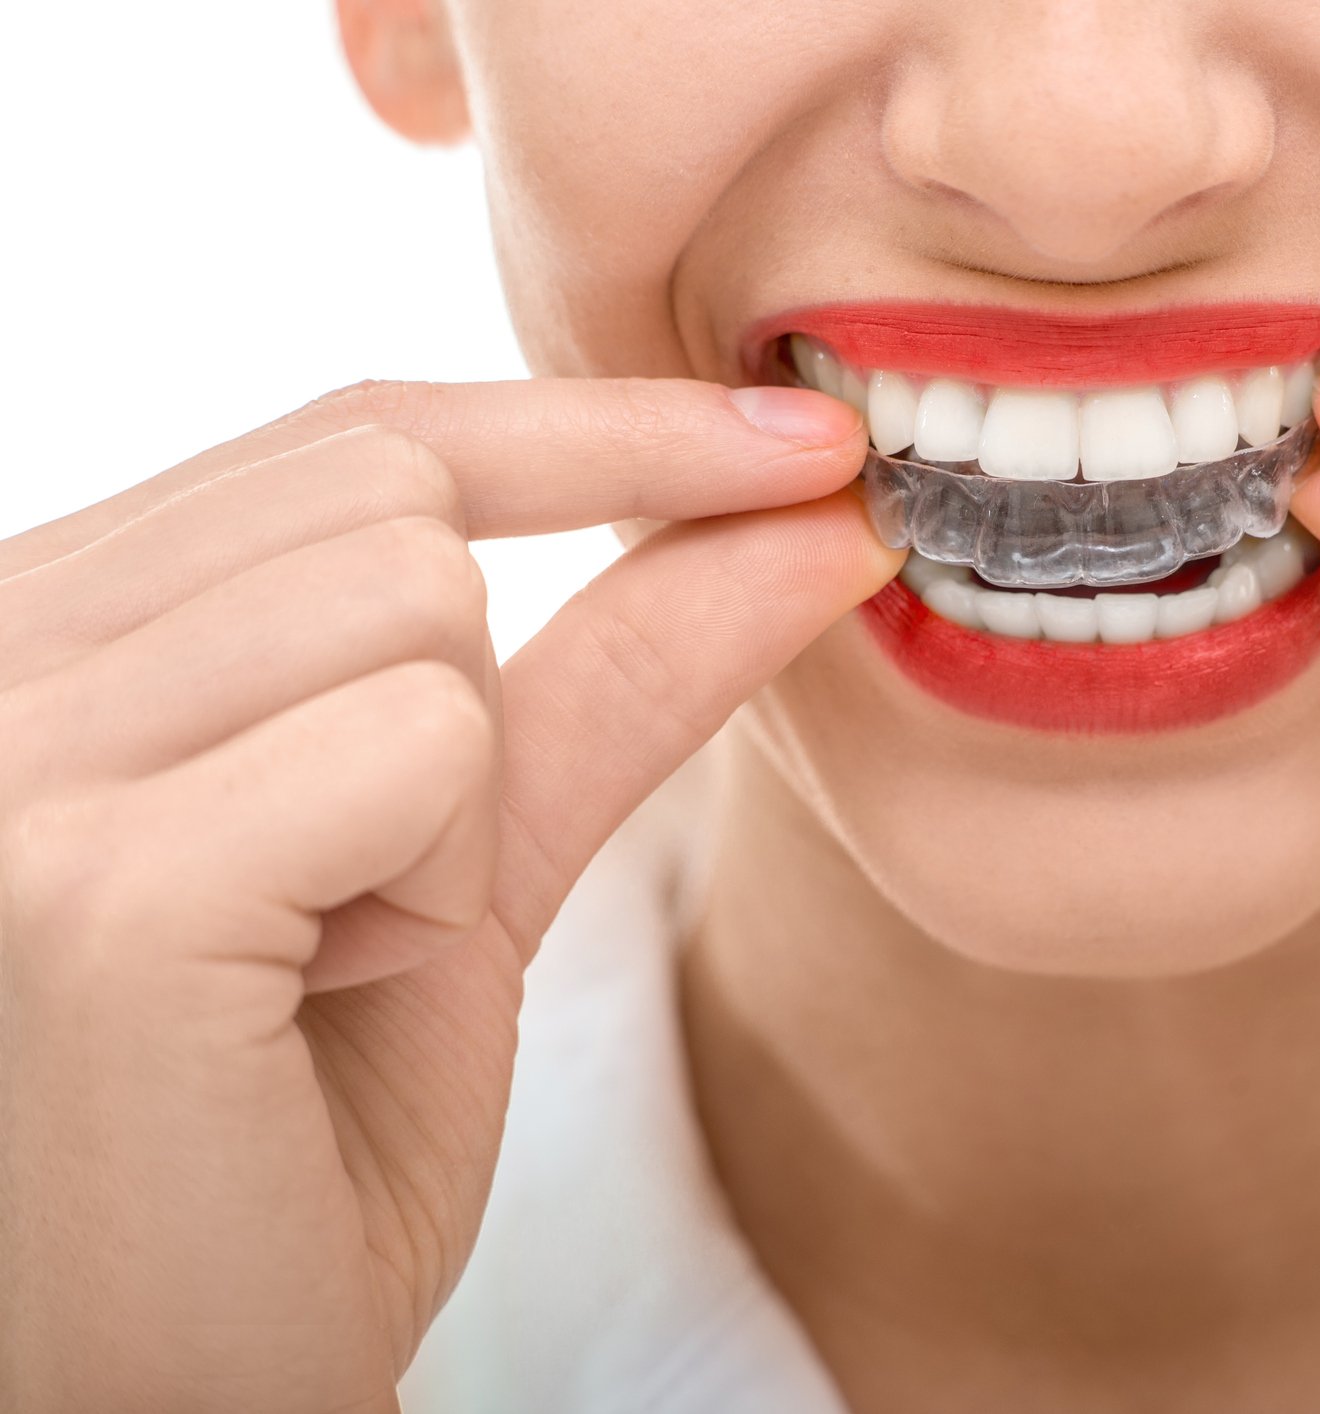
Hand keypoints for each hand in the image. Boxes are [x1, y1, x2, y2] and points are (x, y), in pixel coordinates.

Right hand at [0, 379, 897, 1411]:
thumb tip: (810, 515)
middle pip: (397, 502)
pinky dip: (425, 885)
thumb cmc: (290, 1145)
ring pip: (418, 604)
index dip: (592, 427)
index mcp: (48, 630)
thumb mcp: (465, 869)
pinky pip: (419, 744)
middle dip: (466, 702)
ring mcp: (5, 758)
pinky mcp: (86, 884)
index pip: (356, 435)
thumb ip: (610, 672)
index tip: (802, 440)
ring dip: (441, 817)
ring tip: (300, 974)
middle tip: (353, 918)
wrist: (174, 1387)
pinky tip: (293, 1009)